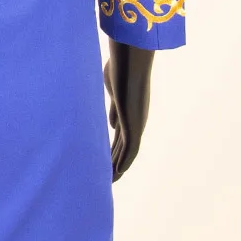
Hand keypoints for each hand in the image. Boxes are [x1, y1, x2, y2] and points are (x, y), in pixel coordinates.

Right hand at [103, 38, 153, 181]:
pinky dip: (125, 161)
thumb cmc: (120, 66)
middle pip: (124, 147)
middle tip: (107, 177)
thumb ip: (113, 106)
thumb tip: (111, 124)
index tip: (104, 160)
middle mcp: (135, 119)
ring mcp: (136, 123)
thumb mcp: (113, 89)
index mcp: (129, 111)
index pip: (120, 136)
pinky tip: (118, 173)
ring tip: (110, 180)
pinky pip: (131, 148)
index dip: (113, 149)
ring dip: (119, 166)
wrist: (130, 60)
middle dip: (114, 161)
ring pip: (128, 151)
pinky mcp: (134, 124)